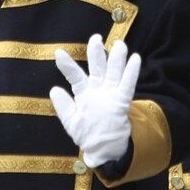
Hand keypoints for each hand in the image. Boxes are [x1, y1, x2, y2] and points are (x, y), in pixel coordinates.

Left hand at [51, 34, 140, 167]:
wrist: (103, 151)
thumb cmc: (87, 136)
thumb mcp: (71, 122)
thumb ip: (63, 106)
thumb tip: (54, 89)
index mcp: (83, 94)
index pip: (75, 76)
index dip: (67, 65)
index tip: (58, 53)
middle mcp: (97, 91)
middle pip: (97, 68)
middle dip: (96, 53)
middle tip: (96, 38)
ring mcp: (110, 94)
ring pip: (113, 72)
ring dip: (116, 58)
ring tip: (118, 44)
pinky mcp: (122, 102)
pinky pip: (127, 85)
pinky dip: (131, 72)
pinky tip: (135, 59)